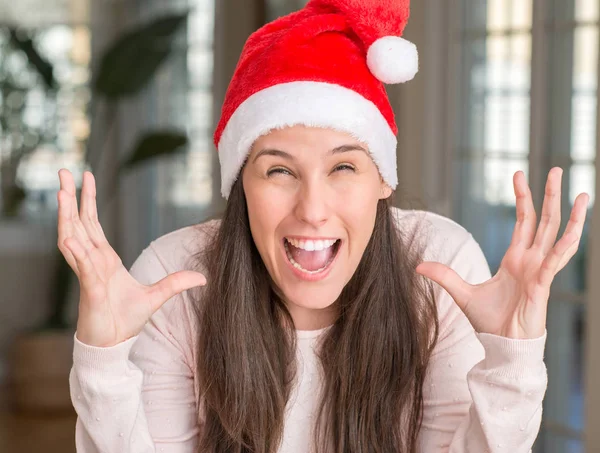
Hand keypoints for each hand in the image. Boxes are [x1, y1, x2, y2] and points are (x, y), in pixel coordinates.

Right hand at [57, 169, 206, 346]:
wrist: (114, 344)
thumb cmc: (125, 319)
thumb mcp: (156, 296)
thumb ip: (176, 283)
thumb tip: (202, 277)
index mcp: (104, 259)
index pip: (92, 223)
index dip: (87, 200)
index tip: (86, 178)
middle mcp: (92, 262)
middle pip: (78, 223)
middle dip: (69, 197)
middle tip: (62, 171)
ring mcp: (89, 275)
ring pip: (72, 240)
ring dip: (66, 217)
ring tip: (60, 194)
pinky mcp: (90, 292)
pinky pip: (84, 269)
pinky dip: (78, 254)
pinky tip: (71, 238)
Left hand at [416, 168, 588, 338]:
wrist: (501, 346)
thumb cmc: (490, 321)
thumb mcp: (463, 293)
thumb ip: (445, 276)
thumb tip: (419, 265)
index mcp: (515, 258)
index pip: (523, 221)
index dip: (523, 198)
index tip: (519, 175)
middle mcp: (531, 260)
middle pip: (544, 220)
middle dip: (550, 195)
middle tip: (558, 170)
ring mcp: (539, 271)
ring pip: (558, 237)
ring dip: (570, 216)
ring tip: (581, 194)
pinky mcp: (542, 286)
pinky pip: (556, 262)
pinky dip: (565, 245)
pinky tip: (574, 229)